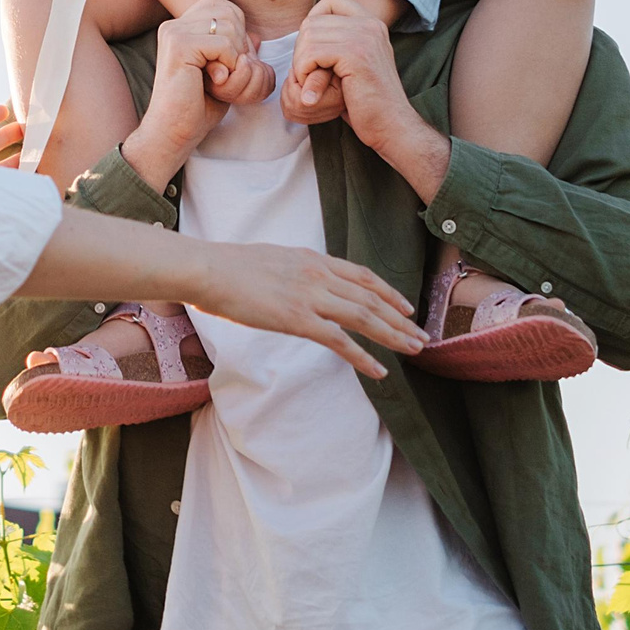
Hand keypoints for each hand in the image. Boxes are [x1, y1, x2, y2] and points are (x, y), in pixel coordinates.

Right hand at [122, 2, 255, 188]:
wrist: (174, 131)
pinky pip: (223, 44)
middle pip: (231, 13)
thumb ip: (236, 52)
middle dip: (240, 46)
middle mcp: (175, 24)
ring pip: (229, 27)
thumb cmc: (198, 106)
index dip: (239, 35)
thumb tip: (257, 37)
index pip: (226, 8)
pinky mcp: (178, 46)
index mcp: (182, 25)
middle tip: (228, 74)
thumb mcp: (225, 75)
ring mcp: (174, 33)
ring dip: (236, 59)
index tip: (228, 65)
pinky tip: (216, 82)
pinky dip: (229, 65)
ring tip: (220, 80)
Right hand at [186, 241, 426, 378]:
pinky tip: (379, 371)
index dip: (388, 292)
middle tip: (422, 337)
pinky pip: (340, 341)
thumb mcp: (272, 259)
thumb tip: (297, 281)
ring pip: (364, 318)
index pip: (362, 276)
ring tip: (414, 351)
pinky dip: (364, 357)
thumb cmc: (229, 267)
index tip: (406, 307)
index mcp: (313, 258)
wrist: (208, 269)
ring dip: (394, 336)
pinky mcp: (298, 319)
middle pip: (371, 298)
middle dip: (400, 320)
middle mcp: (318, 274)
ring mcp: (310, 296)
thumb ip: (293, 270)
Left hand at [284, 0, 418, 142]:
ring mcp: (364, 37)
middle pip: (313, 21)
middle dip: (302, 50)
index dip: (313, 21)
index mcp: (372, 23)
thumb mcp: (355, 62)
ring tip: (313, 83)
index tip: (314, 50)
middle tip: (309, 74)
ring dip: (301, 63)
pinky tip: (314, 89)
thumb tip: (307, 24)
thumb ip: (340, 39)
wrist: (391, 125)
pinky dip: (304, 72)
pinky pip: (311, 54)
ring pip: (308, 37)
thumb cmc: (368, 100)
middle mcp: (370, 24)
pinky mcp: (355, 55)